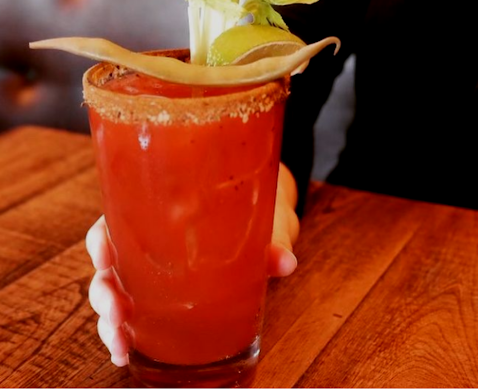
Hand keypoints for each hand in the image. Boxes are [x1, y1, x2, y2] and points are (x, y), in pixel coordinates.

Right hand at [86, 163, 299, 365]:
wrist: (260, 223)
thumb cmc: (248, 216)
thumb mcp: (259, 224)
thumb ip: (269, 244)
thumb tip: (286, 262)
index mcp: (160, 216)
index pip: (117, 221)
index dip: (102, 239)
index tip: (104, 256)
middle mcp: (149, 244)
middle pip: (109, 264)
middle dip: (104, 291)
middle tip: (118, 310)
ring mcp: (154, 273)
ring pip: (114, 293)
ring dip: (109, 320)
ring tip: (120, 343)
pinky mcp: (165, 298)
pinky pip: (134, 313)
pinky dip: (124, 333)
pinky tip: (126, 352)